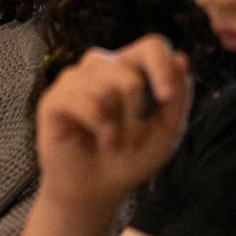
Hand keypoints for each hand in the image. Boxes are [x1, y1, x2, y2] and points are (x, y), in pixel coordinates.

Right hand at [34, 35, 192, 218]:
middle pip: (128, 73)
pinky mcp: (54, 99)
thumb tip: (181, 59)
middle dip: (136, 114)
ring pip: (105, 88)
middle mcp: (100, 67)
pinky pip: (81, 101)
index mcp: (130, 68)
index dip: (161, 68)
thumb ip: (178, 98)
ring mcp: (74, 80)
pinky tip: (102, 140)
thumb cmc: (131, 158)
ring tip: (113, 142)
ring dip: (117, 126)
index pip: (151, 46)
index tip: (167, 99)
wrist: (97, 189)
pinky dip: (99, 127)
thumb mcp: (167, 131)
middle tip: (131, 138)